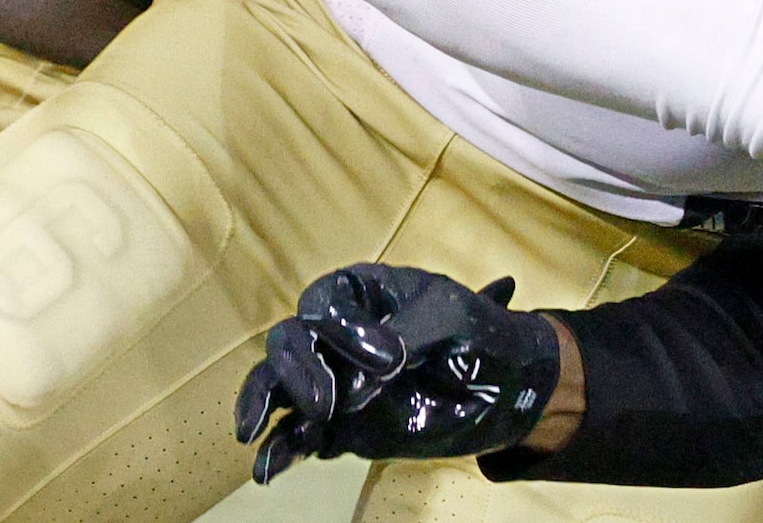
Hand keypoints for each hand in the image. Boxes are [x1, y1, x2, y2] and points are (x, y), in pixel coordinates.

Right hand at [235, 266, 560, 482]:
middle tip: (327, 405)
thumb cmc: (485, 336)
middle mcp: (342, 335)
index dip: (341, 327)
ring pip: (278, 384)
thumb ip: (404, 341)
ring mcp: (337, 381)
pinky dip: (276, 450)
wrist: (510, 390)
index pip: (326, 300)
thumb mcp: (454, 321)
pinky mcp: (339, 427)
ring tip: (252, 431)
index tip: (391, 361)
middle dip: (297, 368)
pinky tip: (265, 468)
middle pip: (290, 339)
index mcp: (370, 293)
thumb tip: (349, 389)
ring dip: (263, 401)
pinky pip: (295, 436)